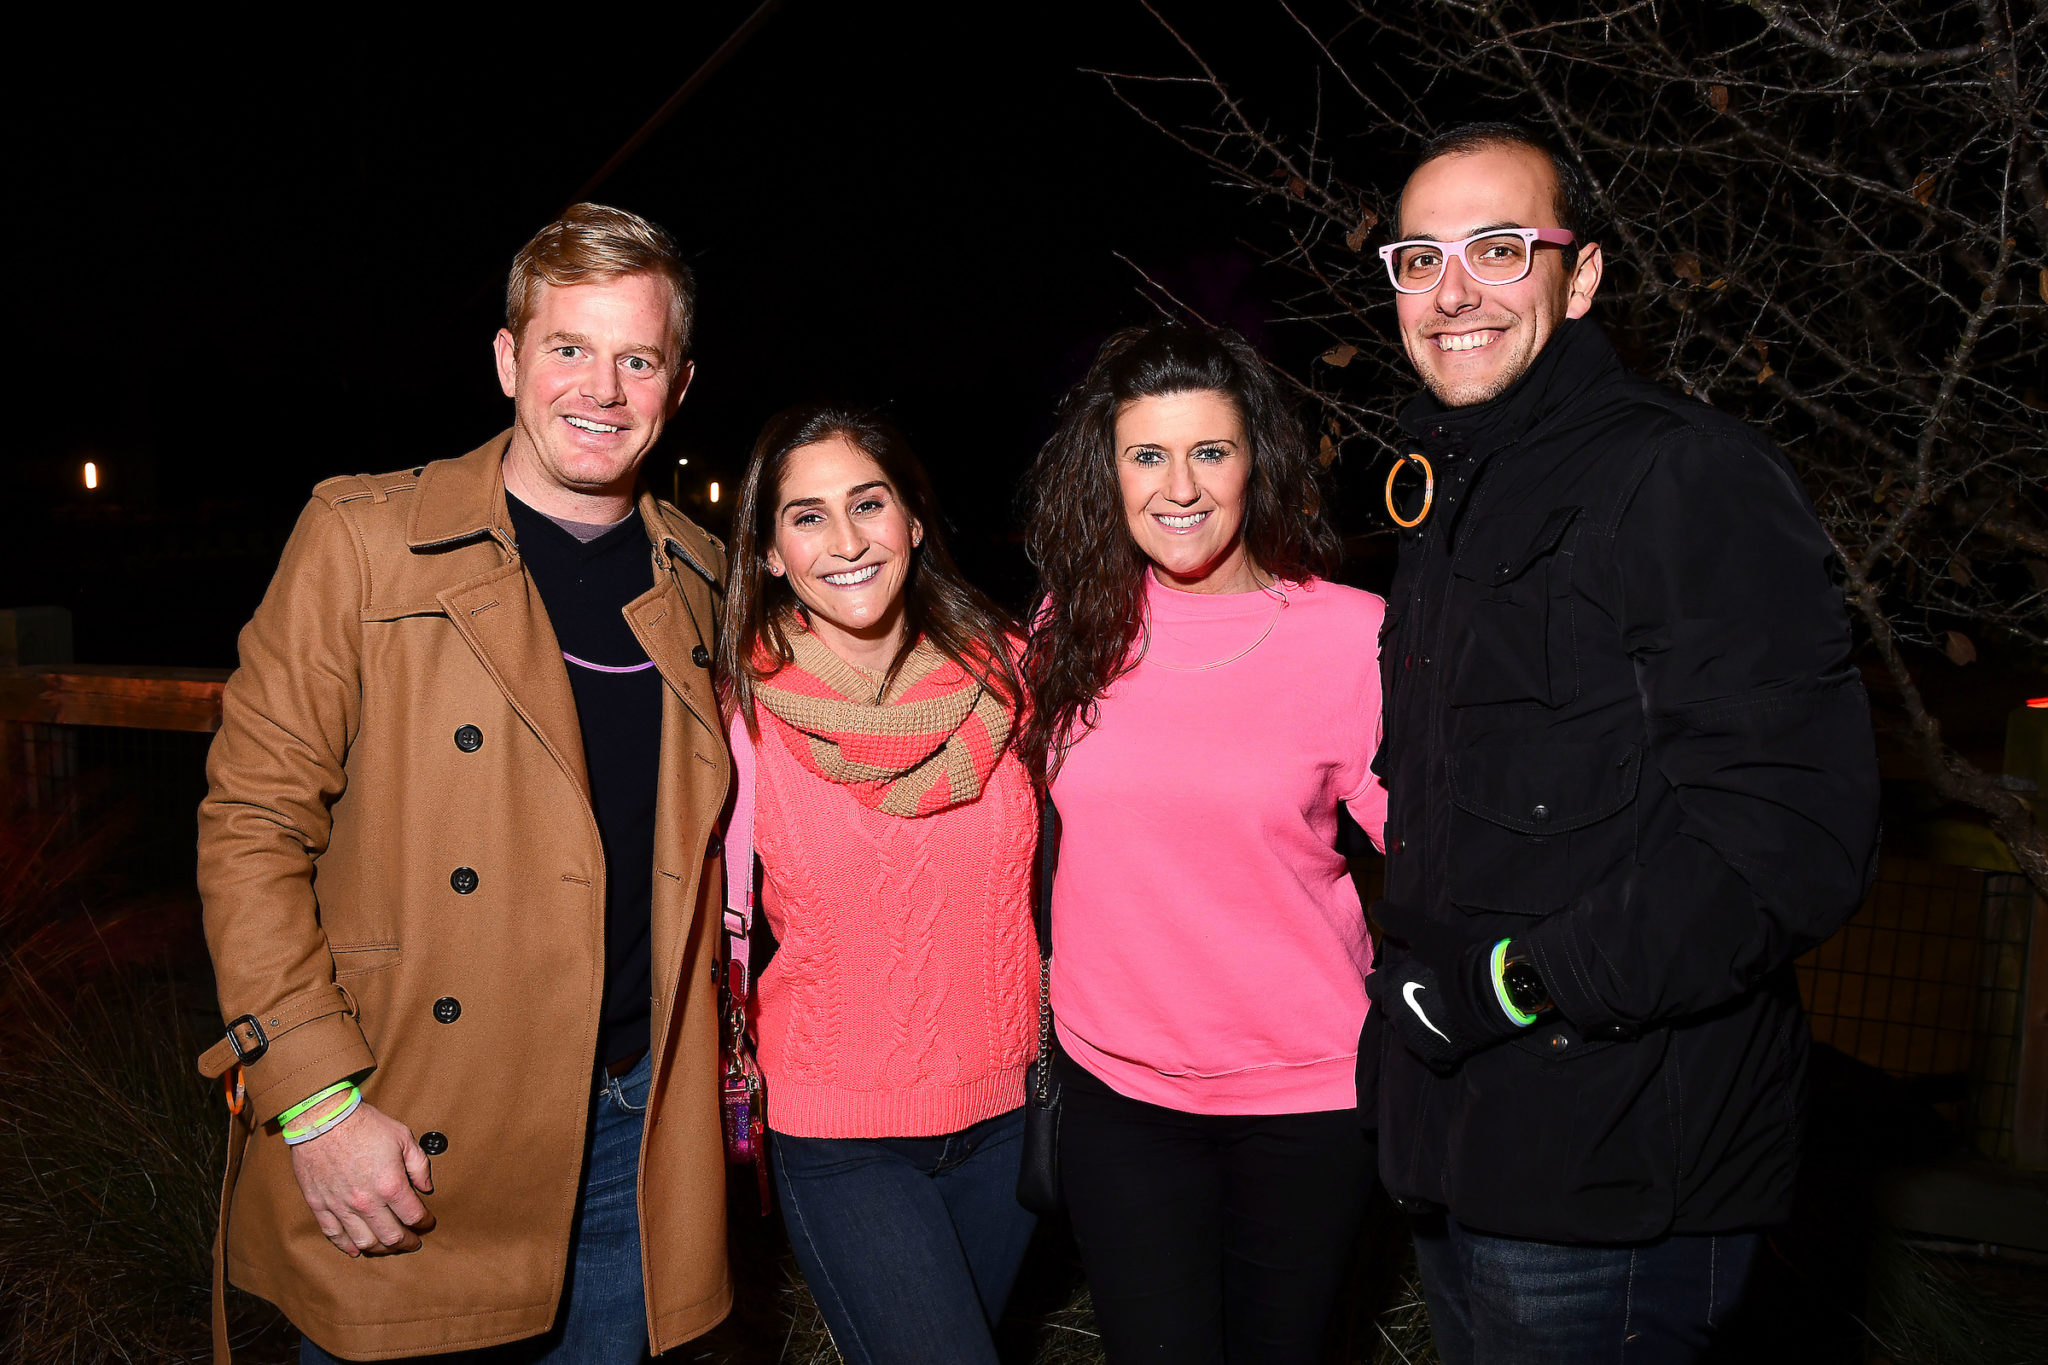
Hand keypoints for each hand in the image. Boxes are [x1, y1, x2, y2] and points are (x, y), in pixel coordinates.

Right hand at [287, 1099, 435, 1255]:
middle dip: (406, 1242)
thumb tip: (426, 1187)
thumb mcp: (403, 1137)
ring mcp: (341, 1206)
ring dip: (380, 1249)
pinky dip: (347, 1246)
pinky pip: (334, 1235)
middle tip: (412, 1242)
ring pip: (364, 1241)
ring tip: (389, 1247)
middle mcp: (366, 1202)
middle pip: (391, 1236)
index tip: (427, 1222)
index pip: (413, 1216)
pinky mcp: (320, 1206)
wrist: (323, 1119)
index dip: (424, 1222)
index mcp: (390, 1185)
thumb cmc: (364, 1125)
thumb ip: (419, 1165)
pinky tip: (356, 1249)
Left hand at [1365, 901, 1523, 1073]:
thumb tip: (1374, 907)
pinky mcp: (1438, 1054)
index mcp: (1389, 988)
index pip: (1374, 987)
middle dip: (1402, 1001)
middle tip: (1427, 991)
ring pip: (1408, 1032)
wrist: (1494, 989)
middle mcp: (1397, 1016)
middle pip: (1391, 1009)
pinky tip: (1449, 1034)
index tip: (1406, 975)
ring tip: (1440, 1010)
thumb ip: (1396, 920)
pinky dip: (1437, 1047)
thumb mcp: (1425, 933)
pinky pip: (1430, 1055)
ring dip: (1418, 1023)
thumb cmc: (1456, 959)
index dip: (1388, 981)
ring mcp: (1416, 1038)